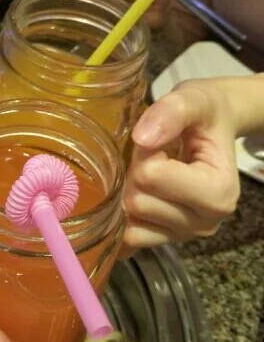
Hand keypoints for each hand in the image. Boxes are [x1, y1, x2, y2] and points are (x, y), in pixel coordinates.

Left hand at [122, 80, 240, 249]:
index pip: (151, 176)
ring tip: (150, 173)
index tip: (159, 140)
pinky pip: (128, 241)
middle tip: (153, 156)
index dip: (144, 153)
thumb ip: (171, 113)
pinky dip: (122, 219)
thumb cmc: (205, 114)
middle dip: (135, 174)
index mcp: (218, 192)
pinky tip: (133, 194)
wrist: (215, 127)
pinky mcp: (165, 241)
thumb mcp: (192, 100)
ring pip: (130, 222)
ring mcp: (184, 236)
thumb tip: (143, 139)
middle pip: (138, 202)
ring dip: (129, 193)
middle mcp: (206, 223)